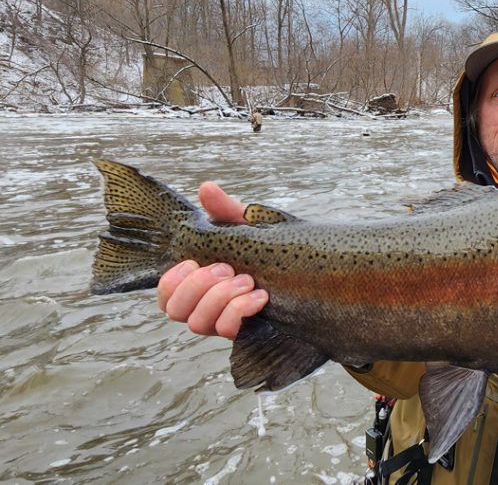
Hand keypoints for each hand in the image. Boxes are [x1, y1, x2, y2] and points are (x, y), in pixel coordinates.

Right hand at [156, 182, 267, 338]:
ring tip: (246, 280)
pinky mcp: (244, 332)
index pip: (165, 295)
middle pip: (174, 311)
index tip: (193, 262)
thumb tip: (207, 187)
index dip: (171, 282)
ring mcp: (223, 321)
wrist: (310, 272)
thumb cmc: (270, 249)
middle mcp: (205, 306)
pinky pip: (226, 330)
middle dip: (198, 287)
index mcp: (199, 284)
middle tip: (227, 269)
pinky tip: (260, 296)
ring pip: (198, 324)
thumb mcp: (247, 228)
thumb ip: (225, 211)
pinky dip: (240, 311)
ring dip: (219, 298)